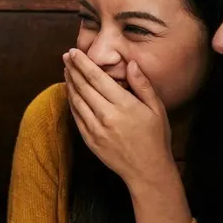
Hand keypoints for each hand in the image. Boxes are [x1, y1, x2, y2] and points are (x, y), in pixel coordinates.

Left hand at [63, 49, 175, 186]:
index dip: (83, 63)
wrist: (147, 170)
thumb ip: (142, 85)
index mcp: (123, 105)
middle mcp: (106, 115)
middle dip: (72, 69)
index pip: (97, 78)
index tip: (74, 52)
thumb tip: (131, 64)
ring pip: (76, 101)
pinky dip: (71, 102)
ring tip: (66, 70)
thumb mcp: (156, 108)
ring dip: (69, 83)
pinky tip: (70, 92)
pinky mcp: (89, 140)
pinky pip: (76, 116)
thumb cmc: (156, 138)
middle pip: (83, 86)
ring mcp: (95, 129)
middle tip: (66, 56)